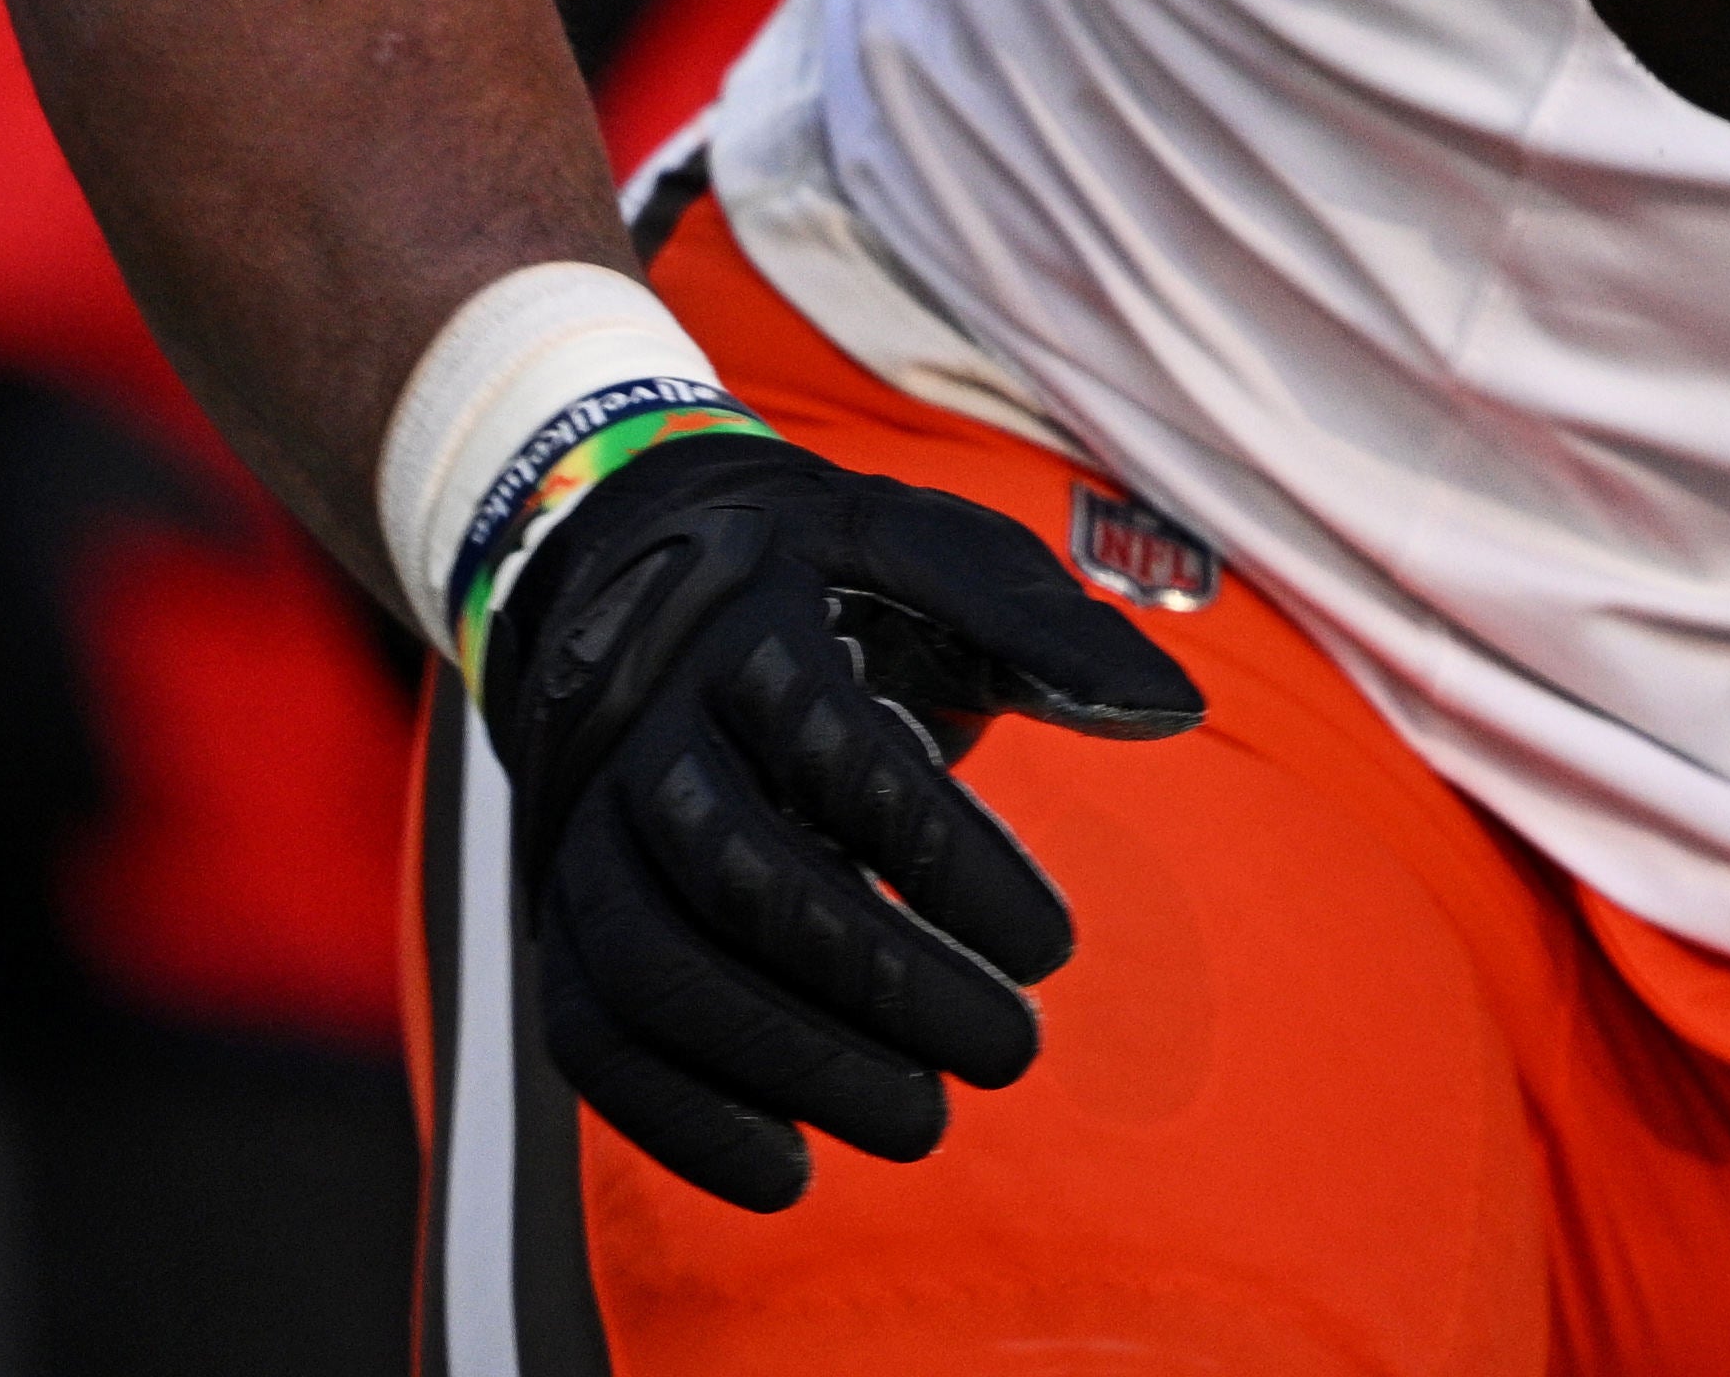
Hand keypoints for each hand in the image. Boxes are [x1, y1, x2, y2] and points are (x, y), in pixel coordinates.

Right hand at [475, 425, 1195, 1210]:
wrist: (633, 560)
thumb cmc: (829, 576)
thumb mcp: (936, 552)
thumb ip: (1046, 628)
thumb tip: (1175, 709)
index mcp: (750, 621)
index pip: (843, 753)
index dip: (951, 860)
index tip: (1057, 948)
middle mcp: (643, 724)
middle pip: (747, 877)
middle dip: (884, 985)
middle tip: (1012, 1054)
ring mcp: (582, 823)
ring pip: (657, 968)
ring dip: (791, 1066)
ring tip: (922, 1124)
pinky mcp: (554, 906)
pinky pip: (588, 1030)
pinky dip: (677, 1118)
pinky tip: (786, 1176)